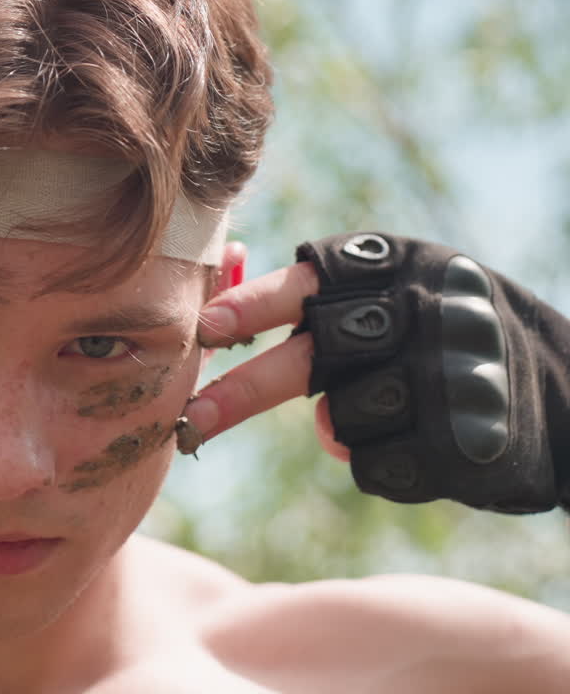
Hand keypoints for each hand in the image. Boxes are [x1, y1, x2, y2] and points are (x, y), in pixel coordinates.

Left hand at [181, 232, 566, 512]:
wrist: (563, 393)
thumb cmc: (439, 336)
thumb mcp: (395, 290)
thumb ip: (319, 300)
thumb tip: (215, 321)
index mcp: (400, 263)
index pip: (314, 280)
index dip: (255, 304)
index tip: (208, 329)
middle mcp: (426, 309)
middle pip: (314, 353)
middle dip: (245, 389)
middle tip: (195, 417)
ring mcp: (450, 373)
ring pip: (342, 414)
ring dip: (348, 424)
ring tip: (395, 410)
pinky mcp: (468, 438)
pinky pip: (377, 463)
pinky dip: (383, 462)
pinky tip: (421, 442)